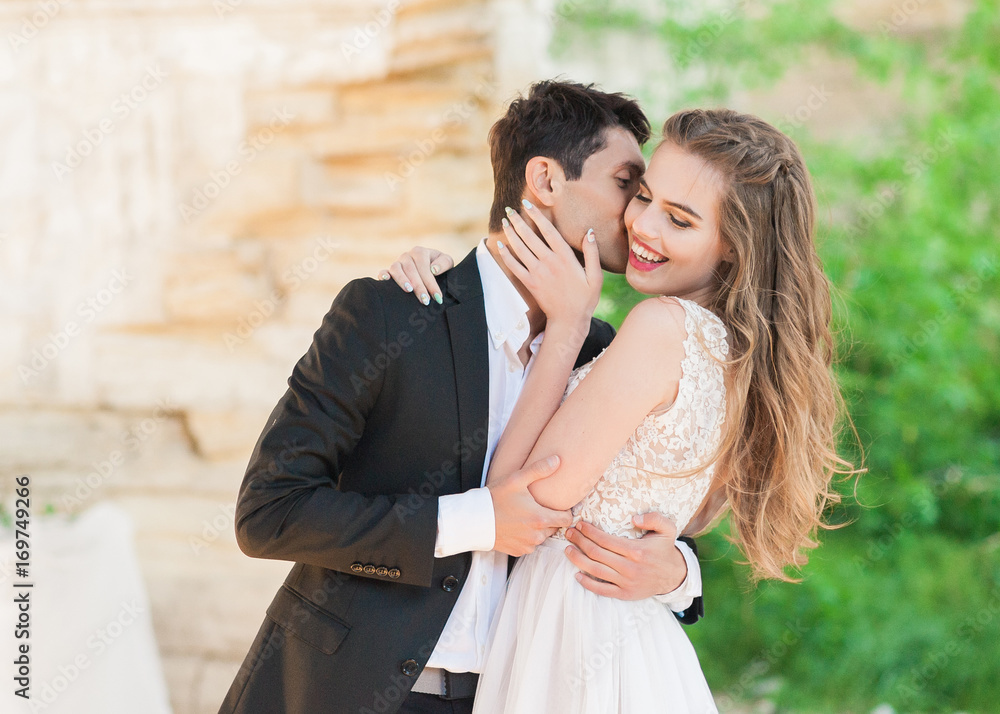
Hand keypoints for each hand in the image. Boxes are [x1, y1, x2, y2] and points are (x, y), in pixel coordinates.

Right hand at [378, 247, 454, 305]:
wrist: (429, 267)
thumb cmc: (439, 266)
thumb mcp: (446, 262)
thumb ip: (444, 263)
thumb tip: (434, 270)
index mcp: (420, 252)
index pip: (425, 268)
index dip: (431, 283)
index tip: (437, 297)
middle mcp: (407, 256)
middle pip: (411, 270)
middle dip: (419, 286)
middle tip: (425, 301)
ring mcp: (397, 263)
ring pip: (396, 269)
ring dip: (402, 280)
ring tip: (409, 290)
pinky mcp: (389, 271)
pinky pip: (383, 271)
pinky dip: (383, 275)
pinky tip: (385, 281)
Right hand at [489, 455, 572, 556]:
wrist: (473, 520)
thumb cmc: (495, 499)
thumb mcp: (516, 480)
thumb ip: (539, 470)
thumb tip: (557, 460)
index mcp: (540, 518)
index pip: (567, 519)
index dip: (565, 511)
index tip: (558, 506)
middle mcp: (536, 535)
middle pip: (554, 528)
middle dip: (549, 518)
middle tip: (537, 508)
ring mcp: (527, 545)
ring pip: (542, 536)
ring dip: (538, 528)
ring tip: (525, 516)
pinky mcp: (518, 551)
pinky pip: (530, 544)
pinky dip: (526, 537)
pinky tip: (517, 526)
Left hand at [498, 201, 601, 332]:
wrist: (569, 320)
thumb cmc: (585, 298)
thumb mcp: (596, 276)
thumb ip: (592, 253)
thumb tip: (589, 232)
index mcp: (566, 258)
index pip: (549, 231)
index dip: (537, 216)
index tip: (528, 204)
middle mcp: (549, 263)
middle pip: (530, 237)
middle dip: (519, 221)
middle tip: (510, 209)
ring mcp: (537, 273)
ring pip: (520, 249)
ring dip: (511, 233)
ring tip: (505, 221)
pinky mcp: (529, 283)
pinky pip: (514, 266)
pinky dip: (506, 254)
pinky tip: (501, 244)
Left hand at [564, 513, 686, 599]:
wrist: (674, 576)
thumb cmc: (665, 549)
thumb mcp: (667, 529)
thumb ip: (654, 518)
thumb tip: (634, 518)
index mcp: (637, 551)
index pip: (605, 540)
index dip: (589, 531)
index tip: (580, 524)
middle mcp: (630, 568)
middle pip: (596, 553)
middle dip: (579, 541)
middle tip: (569, 533)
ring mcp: (626, 582)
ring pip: (595, 570)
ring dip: (578, 559)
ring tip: (567, 549)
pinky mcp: (625, 594)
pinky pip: (602, 590)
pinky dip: (587, 583)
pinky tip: (577, 574)